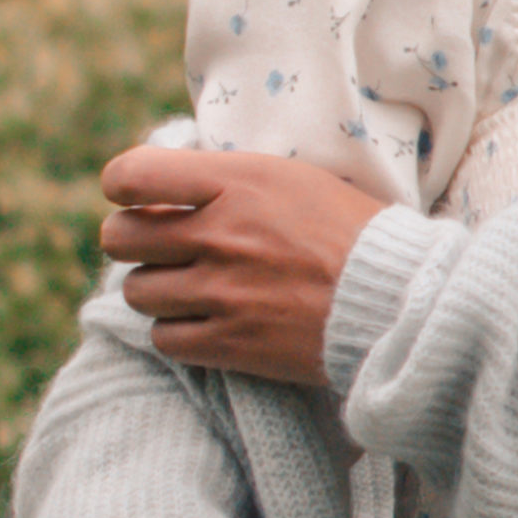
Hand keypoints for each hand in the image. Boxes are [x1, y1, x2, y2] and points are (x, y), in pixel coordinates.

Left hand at [97, 146, 384, 385]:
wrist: (395, 300)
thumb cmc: (350, 232)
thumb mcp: (291, 177)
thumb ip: (228, 177)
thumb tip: (174, 180)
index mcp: (234, 182)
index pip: (131, 173)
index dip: (122, 185)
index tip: (136, 196)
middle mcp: (218, 235)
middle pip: (121, 238)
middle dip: (131, 241)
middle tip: (156, 247)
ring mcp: (222, 293)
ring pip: (138, 292)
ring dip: (154, 290)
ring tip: (183, 289)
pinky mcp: (232, 344)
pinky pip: (165, 339)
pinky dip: (175, 332)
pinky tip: (200, 324)